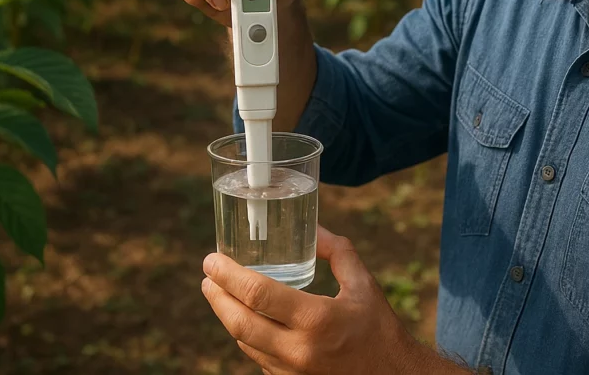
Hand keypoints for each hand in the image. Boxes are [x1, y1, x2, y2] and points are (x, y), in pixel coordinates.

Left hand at [201, 226, 440, 374]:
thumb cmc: (380, 330)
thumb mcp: (364, 285)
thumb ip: (338, 252)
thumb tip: (313, 228)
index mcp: (316, 319)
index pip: (257, 294)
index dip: (228, 275)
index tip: (212, 259)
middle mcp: (298, 350)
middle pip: (239, 322)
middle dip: (216, 297)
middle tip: (207, 276)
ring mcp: (292, 372)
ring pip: (244, 343)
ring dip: (227, 317)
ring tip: (218, 294)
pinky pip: (259, 359)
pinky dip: (248, 337)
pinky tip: (245, 320)